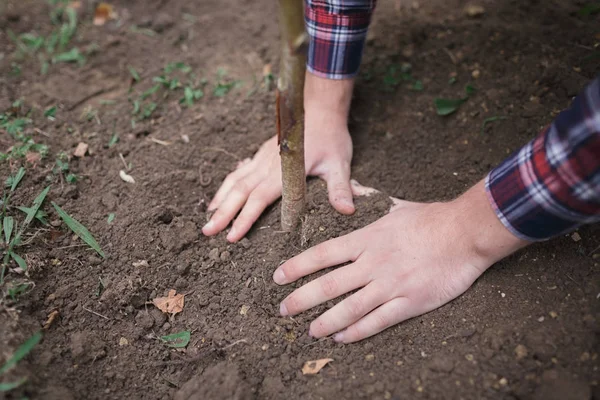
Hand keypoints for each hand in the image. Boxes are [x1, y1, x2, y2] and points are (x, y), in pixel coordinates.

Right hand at [203, 72, 355, 241]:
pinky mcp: (260, 155)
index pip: (259, 197)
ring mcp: (261, 158)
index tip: (231, 235)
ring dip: (220, 200)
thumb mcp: (340, 163)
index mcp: (283, 170)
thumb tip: (347, 210)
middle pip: (240, 191)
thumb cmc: (331, 138)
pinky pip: (238, 172)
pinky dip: (225, 187)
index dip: (245, 217)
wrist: (320, 110)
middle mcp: (267, 164)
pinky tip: (219, 198)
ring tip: (207, 219)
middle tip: (206, 232)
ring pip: (235, 181)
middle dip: (223, 213)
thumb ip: (340, 187)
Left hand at [273, 180, 527, 342]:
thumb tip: (352, 189)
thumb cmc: (431, 218)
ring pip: (349, 308)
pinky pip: (377, 321)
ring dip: (325, 322)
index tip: (278, 277)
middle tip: (283, 310)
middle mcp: (373, 263)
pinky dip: (357, 331)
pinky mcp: (410, 302)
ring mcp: (390, 284)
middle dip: (301, 299)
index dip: (297, 267)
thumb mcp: (395, 206)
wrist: (465, 233)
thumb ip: (369, 200)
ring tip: (309, 331)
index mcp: (366, 240)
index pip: (322, 255)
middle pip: (328, 285)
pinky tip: (342, 337)